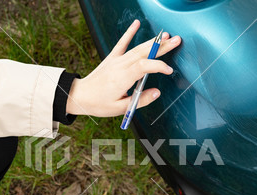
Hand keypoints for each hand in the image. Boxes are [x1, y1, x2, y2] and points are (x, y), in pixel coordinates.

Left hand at [66, 19, 181, 116]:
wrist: (80, 96)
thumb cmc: (99, 103)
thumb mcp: (121, 108)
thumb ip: (140, 100)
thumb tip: (156, 92)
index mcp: (122, 78)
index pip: (144, 66)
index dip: (158, 66)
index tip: (169, 71)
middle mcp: (120, 66)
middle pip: (144, 53)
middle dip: (161, 47)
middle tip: (176, 40)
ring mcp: (116, 60)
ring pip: (137, 48)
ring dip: (153, 41)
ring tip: (167, 36)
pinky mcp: (111, 58)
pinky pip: (121, 43)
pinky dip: (129, 32)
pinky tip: (136, 23)